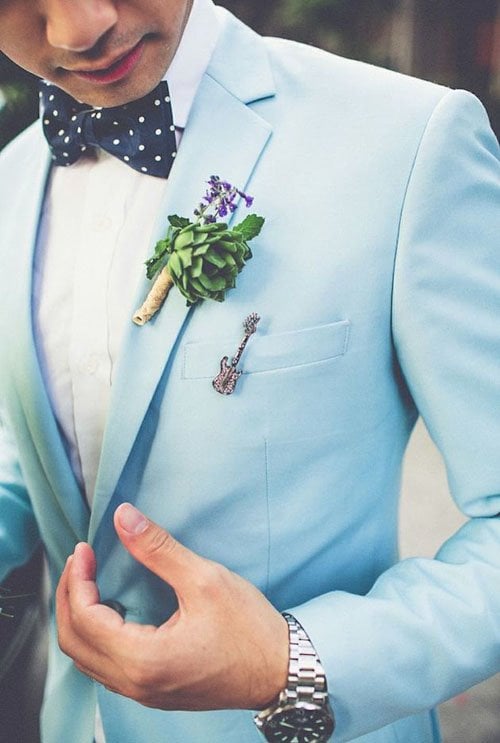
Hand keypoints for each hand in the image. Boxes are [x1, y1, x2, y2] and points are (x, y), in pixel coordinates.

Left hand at [56, 503, 288, 710]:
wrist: (279, 671)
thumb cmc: (248, 628)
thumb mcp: (204, 579)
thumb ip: (158, 548)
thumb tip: (123, 517)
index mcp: (144, 659)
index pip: (85, 618)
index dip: (77, 579)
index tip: (85, 549)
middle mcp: (135, 684)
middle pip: (74, 642)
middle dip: (70, 597)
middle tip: (81, 562)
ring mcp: (142, 693)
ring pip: (86, 658)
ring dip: (79, 618)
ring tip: (88, 581)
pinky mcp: (152, 691)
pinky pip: (105, 666)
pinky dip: (95, 636)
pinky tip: (110, 610)